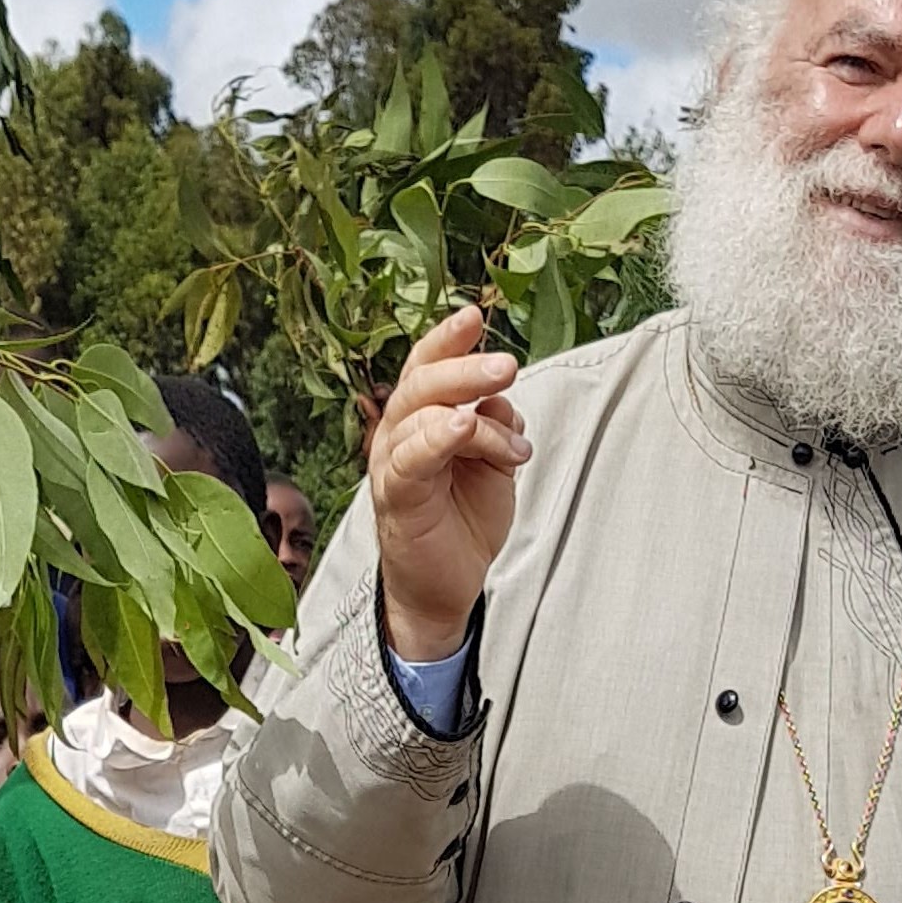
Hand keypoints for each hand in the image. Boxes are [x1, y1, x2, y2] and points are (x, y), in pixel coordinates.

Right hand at [369, 301, 529, 658]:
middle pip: (422, 382)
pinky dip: (435, 437)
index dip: (448, 339)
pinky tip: (462, 428)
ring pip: (420, 414)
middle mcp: (399, 433)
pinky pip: (410, 458)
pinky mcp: (395, 496)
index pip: (428, 366)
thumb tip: (501, 396)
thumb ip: (496, 422)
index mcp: (421, 418)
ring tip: (509, 425)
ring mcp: (392, 463)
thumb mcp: (494, 461)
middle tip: (507, 365)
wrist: (447, 586)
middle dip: (465, 366)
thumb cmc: (464, 520)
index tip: (475, 317)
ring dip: (470, 410)